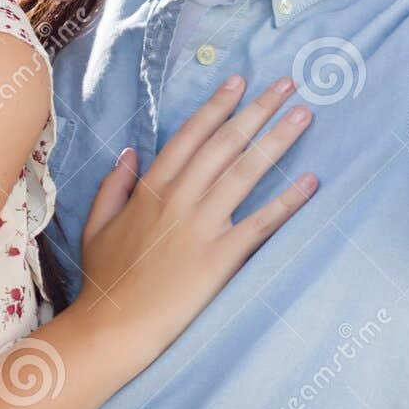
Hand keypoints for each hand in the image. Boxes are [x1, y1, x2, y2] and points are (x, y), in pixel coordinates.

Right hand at [72, 76, 316, 363]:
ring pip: (247, 171)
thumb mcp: (97, 225)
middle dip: (258, 108)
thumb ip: (114, 185)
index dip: (218, 105)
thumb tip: (131, 152)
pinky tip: (311, 181)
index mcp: (152, 188)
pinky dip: (288, 200)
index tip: (239, 81)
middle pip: (226, 142)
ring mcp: (202, 225)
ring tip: (305, 115)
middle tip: (287, 84)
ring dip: (278, 139)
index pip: (192, 135)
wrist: (114, 326)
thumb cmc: (106, 280)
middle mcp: (180, 198)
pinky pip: (262, 222)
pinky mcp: (221, 256)